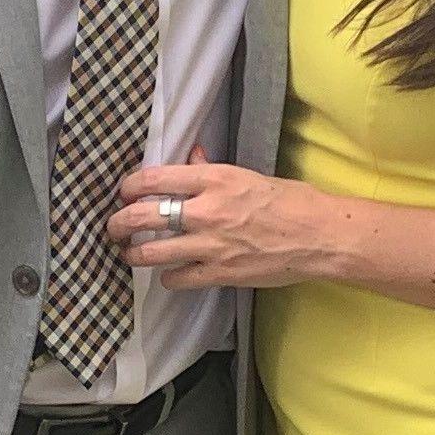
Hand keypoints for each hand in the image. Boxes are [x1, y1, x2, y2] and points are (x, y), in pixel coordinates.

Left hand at [107, 159, 331, 291]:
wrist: (320, 236)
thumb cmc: (291, 202)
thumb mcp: (248, 176)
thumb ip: (212, 169)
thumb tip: (191, 156)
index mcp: (214, 179)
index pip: (153, 179)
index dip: (129, 187)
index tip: (124, 193)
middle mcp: (206, 211)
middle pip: (142, 216)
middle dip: (119, 223)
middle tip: (114, 227)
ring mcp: (210, 245)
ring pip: (151, 252)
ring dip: (134, 253)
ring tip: (130, 253)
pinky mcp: (219, 273)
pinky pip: (176, 278)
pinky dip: (167, 277)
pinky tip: (169, 273)